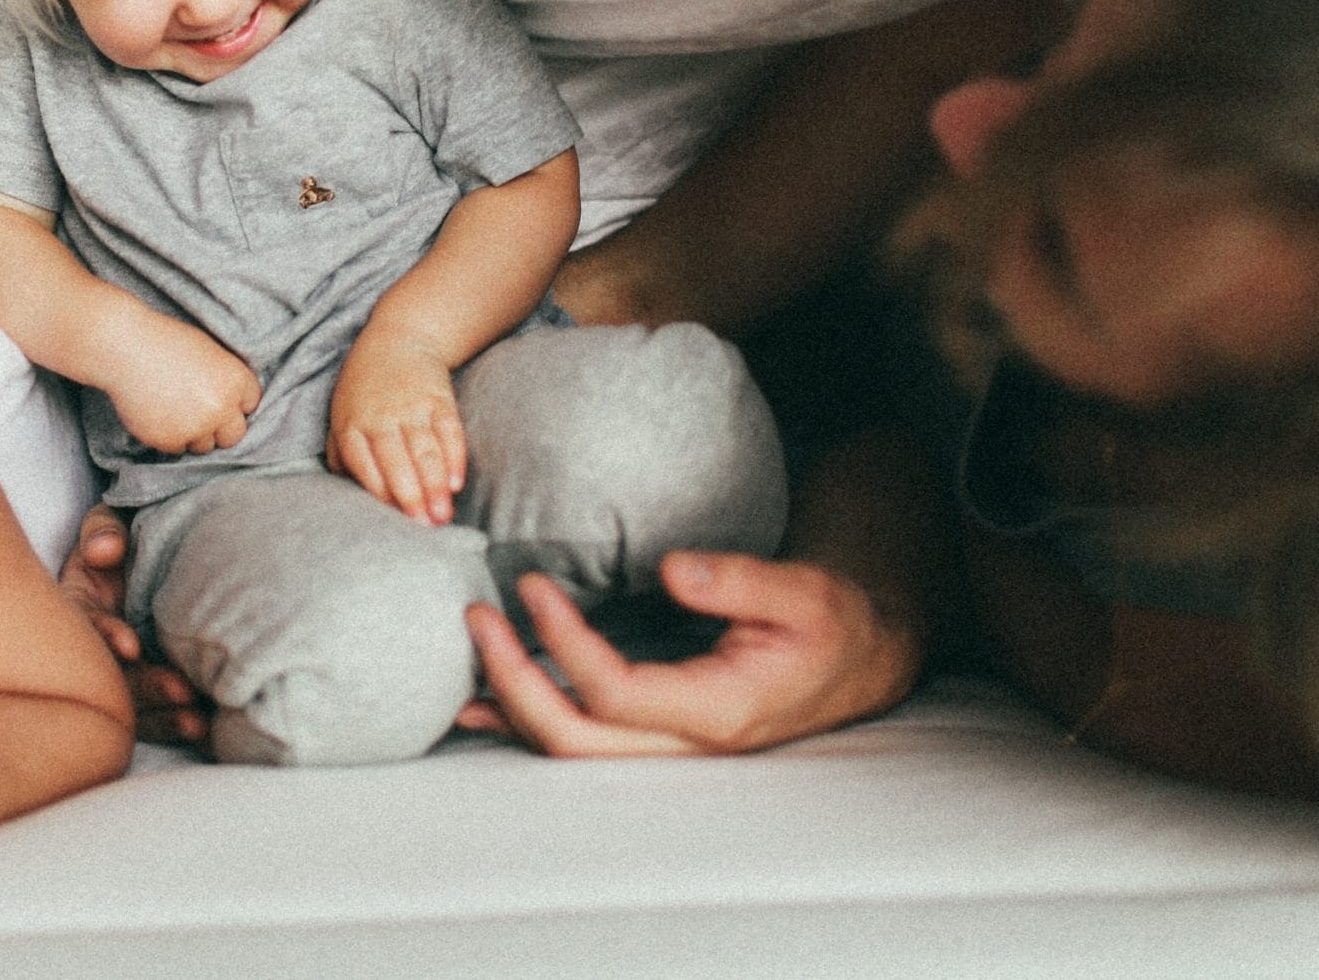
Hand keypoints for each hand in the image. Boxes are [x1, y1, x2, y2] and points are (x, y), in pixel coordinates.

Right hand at [56, 505, 208, 745]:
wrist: (148, 562)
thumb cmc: (124, 543)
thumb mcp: (108, 527)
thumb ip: (105, 529)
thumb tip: (105, 550)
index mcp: (76, 609)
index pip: (85, 627)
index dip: (106, 636)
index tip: (132, 645)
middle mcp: (92, 651)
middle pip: (112, 677)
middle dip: (145, 686)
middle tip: (183, 690)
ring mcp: (117, 678)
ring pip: (133, 708)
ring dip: (164, 717)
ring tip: (199, 722)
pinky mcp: (140, 699)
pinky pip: (154, 721)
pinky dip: (177, 725)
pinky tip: (205, 730)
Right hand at [101, 312, 259, 454]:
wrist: (126, 348)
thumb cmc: (165, 342)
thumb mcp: (209, 351)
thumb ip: (225, 379)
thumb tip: (231, 404)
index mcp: (236, 380)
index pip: (250, 405)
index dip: (234, 403)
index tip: (220, 400)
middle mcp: (222, 407)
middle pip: (234, 435)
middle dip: (220, 428)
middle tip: (200, 415)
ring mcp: (197, 426)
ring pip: (204, 445)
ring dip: (193, 434)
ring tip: (172, 409)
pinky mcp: (170, 440)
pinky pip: (177, 449)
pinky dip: (169, 437)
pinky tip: (157, 413)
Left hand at [327, 331, 465, 522]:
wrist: (399, 338)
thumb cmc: (365, 388)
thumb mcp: (342, 415)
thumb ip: (341, 455)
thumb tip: (347, 495)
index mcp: (352, 426)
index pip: (364, 467)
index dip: (380, 495)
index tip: (393, 523)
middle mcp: (380, 417)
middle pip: (396, 462)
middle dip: (411, 497)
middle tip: (424, 528)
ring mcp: (411, 407)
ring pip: (424, 451)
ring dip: (435, 486)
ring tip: (443, 516)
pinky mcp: (439, 399)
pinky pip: (449, 431)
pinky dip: (454, 457)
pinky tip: (457, 482)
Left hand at [457, 551, 918, 755]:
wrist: (855, 659)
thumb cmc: (829, 623)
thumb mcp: (804, 591)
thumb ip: (742, 581)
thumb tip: (673, 569)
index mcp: (720, 709)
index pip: (617, 691)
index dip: (565, 642)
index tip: (533, 584)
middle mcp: (686, 743)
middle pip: (575, 739)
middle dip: (514, 680)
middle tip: (476, 615)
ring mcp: (668, 747)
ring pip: (570, 749)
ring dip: (511, 705)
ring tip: (463, 659)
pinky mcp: (656, 733)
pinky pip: (581, 737)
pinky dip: (528, 717)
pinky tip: (488, 696)